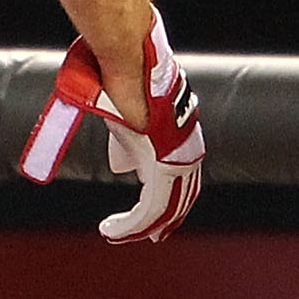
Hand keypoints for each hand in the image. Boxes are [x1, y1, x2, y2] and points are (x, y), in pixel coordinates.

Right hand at [19, 13, 204, 243]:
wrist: (126, 62)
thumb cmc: (122, 80)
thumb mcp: (125, 121)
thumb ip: (127, 145)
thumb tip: (125, 167)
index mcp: (179, 138)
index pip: (182, 180)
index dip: (170, 202)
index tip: (153, 218)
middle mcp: (186, 150)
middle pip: (180, 199)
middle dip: (163, 222)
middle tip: (148, 237)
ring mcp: (177, 158)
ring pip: (165, 209)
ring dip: (139, 228)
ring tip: (115, 233)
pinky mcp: (162, 165)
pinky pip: (151, 208)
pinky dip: (131, 225)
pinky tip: (111, 230)